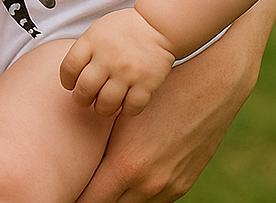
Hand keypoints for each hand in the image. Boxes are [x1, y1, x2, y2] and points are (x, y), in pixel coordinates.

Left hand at [61, 9, 175, 116]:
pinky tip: (124, 104)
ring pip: (105, 105)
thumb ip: (85, 51)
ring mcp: (128, 72)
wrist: (158, 25)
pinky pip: (131, 109)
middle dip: (82, 99)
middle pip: (84, 90)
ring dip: (102, 109)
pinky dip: (125, 111)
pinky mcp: (147, 84)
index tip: (71, 85)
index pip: (68, 69)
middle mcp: (108, 58)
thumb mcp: (98, 30)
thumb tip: (72, 76)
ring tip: (105, 104)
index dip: (67, 81)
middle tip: (86, 98)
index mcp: (93, 41)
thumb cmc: (126, 29)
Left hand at [74, 0, 275, 202]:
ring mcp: (169, 187)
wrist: (214, 84)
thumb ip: (98, 143)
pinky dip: (137, 196)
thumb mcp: (121, 115)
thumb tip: (72, 159)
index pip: (89, 201)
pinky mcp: (184, 183)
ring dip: (115, 198)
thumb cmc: (159, 91)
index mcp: (126, 166)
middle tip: (77, 190)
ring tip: (99, 187)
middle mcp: (148, 184)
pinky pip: (154, 202)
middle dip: (92, 199)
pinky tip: (126, 183)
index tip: (61, 192)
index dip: (73, 198)